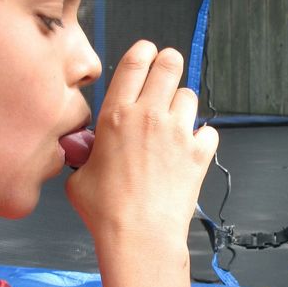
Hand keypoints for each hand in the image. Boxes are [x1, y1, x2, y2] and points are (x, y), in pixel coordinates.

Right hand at [65, 41, 218, 286]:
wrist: (139, 235)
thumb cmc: (105, 210)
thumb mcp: (79, 177)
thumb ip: (84, 155)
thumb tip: (85, 151)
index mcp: (116, 115)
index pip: (134, 63)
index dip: (143, 51)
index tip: (147, 51)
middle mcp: (149, 115)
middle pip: (169, 66)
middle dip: (170, 63)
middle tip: (168, 68)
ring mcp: (177, 132)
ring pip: (189, 96)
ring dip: (182, 104)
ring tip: (174, 121)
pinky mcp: (198, 153)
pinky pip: (208, 131)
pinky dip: (201, 138)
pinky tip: (190, 150)